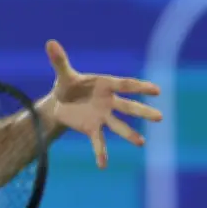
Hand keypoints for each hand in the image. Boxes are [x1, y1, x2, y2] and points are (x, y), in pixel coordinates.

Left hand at [44, 39, 162, 168]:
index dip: (140, 87)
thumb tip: (49, 42)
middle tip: (159, 117)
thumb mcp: (63, 74)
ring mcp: (102, 116)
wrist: (60, 102)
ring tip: (141, 143)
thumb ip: (59, 60)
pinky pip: (98, 142)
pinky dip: (100, 153)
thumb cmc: (68, 85)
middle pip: (128, 107)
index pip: (125, 85)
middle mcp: (108, 102)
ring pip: (118, 126)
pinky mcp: (92, 128)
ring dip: (129, 134)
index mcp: (105, 85)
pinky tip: (102, 165)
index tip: (156, 90)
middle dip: (142, 112)